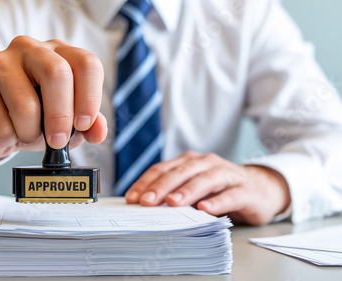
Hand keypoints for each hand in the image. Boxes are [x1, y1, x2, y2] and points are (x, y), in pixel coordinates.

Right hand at [0, 36, 107, 162]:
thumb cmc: (35, 117)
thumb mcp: (66, 122)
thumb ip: (87, 125)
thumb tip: (98, 131)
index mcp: (60, 53)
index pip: (86, 64)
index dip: (90, 97)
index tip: (84, 124)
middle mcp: (30, 49)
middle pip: (56, 73)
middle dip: (60, 116)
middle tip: (58, 141)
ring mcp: (0, 61)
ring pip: (25, 104)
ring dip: (30, 133)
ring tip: (28, 135)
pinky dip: (7, 138)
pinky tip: (7, 133)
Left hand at [125, 151, 290, 224]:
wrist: (261, 189)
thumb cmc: (220, 190)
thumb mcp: (194, 188)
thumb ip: (174, 192)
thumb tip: (143, 206)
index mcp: (190, 162)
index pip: (163, 169)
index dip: (146, 182)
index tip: (132, 198)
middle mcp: (207, 163)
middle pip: (181, 173)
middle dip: (161, 186)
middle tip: (147, 201)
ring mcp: (227, 175)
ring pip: (204, 180)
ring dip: (187, 191)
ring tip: (173, 202)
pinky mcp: (245, 190)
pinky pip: (230, 195)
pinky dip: (217, 202)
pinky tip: (205, 209)